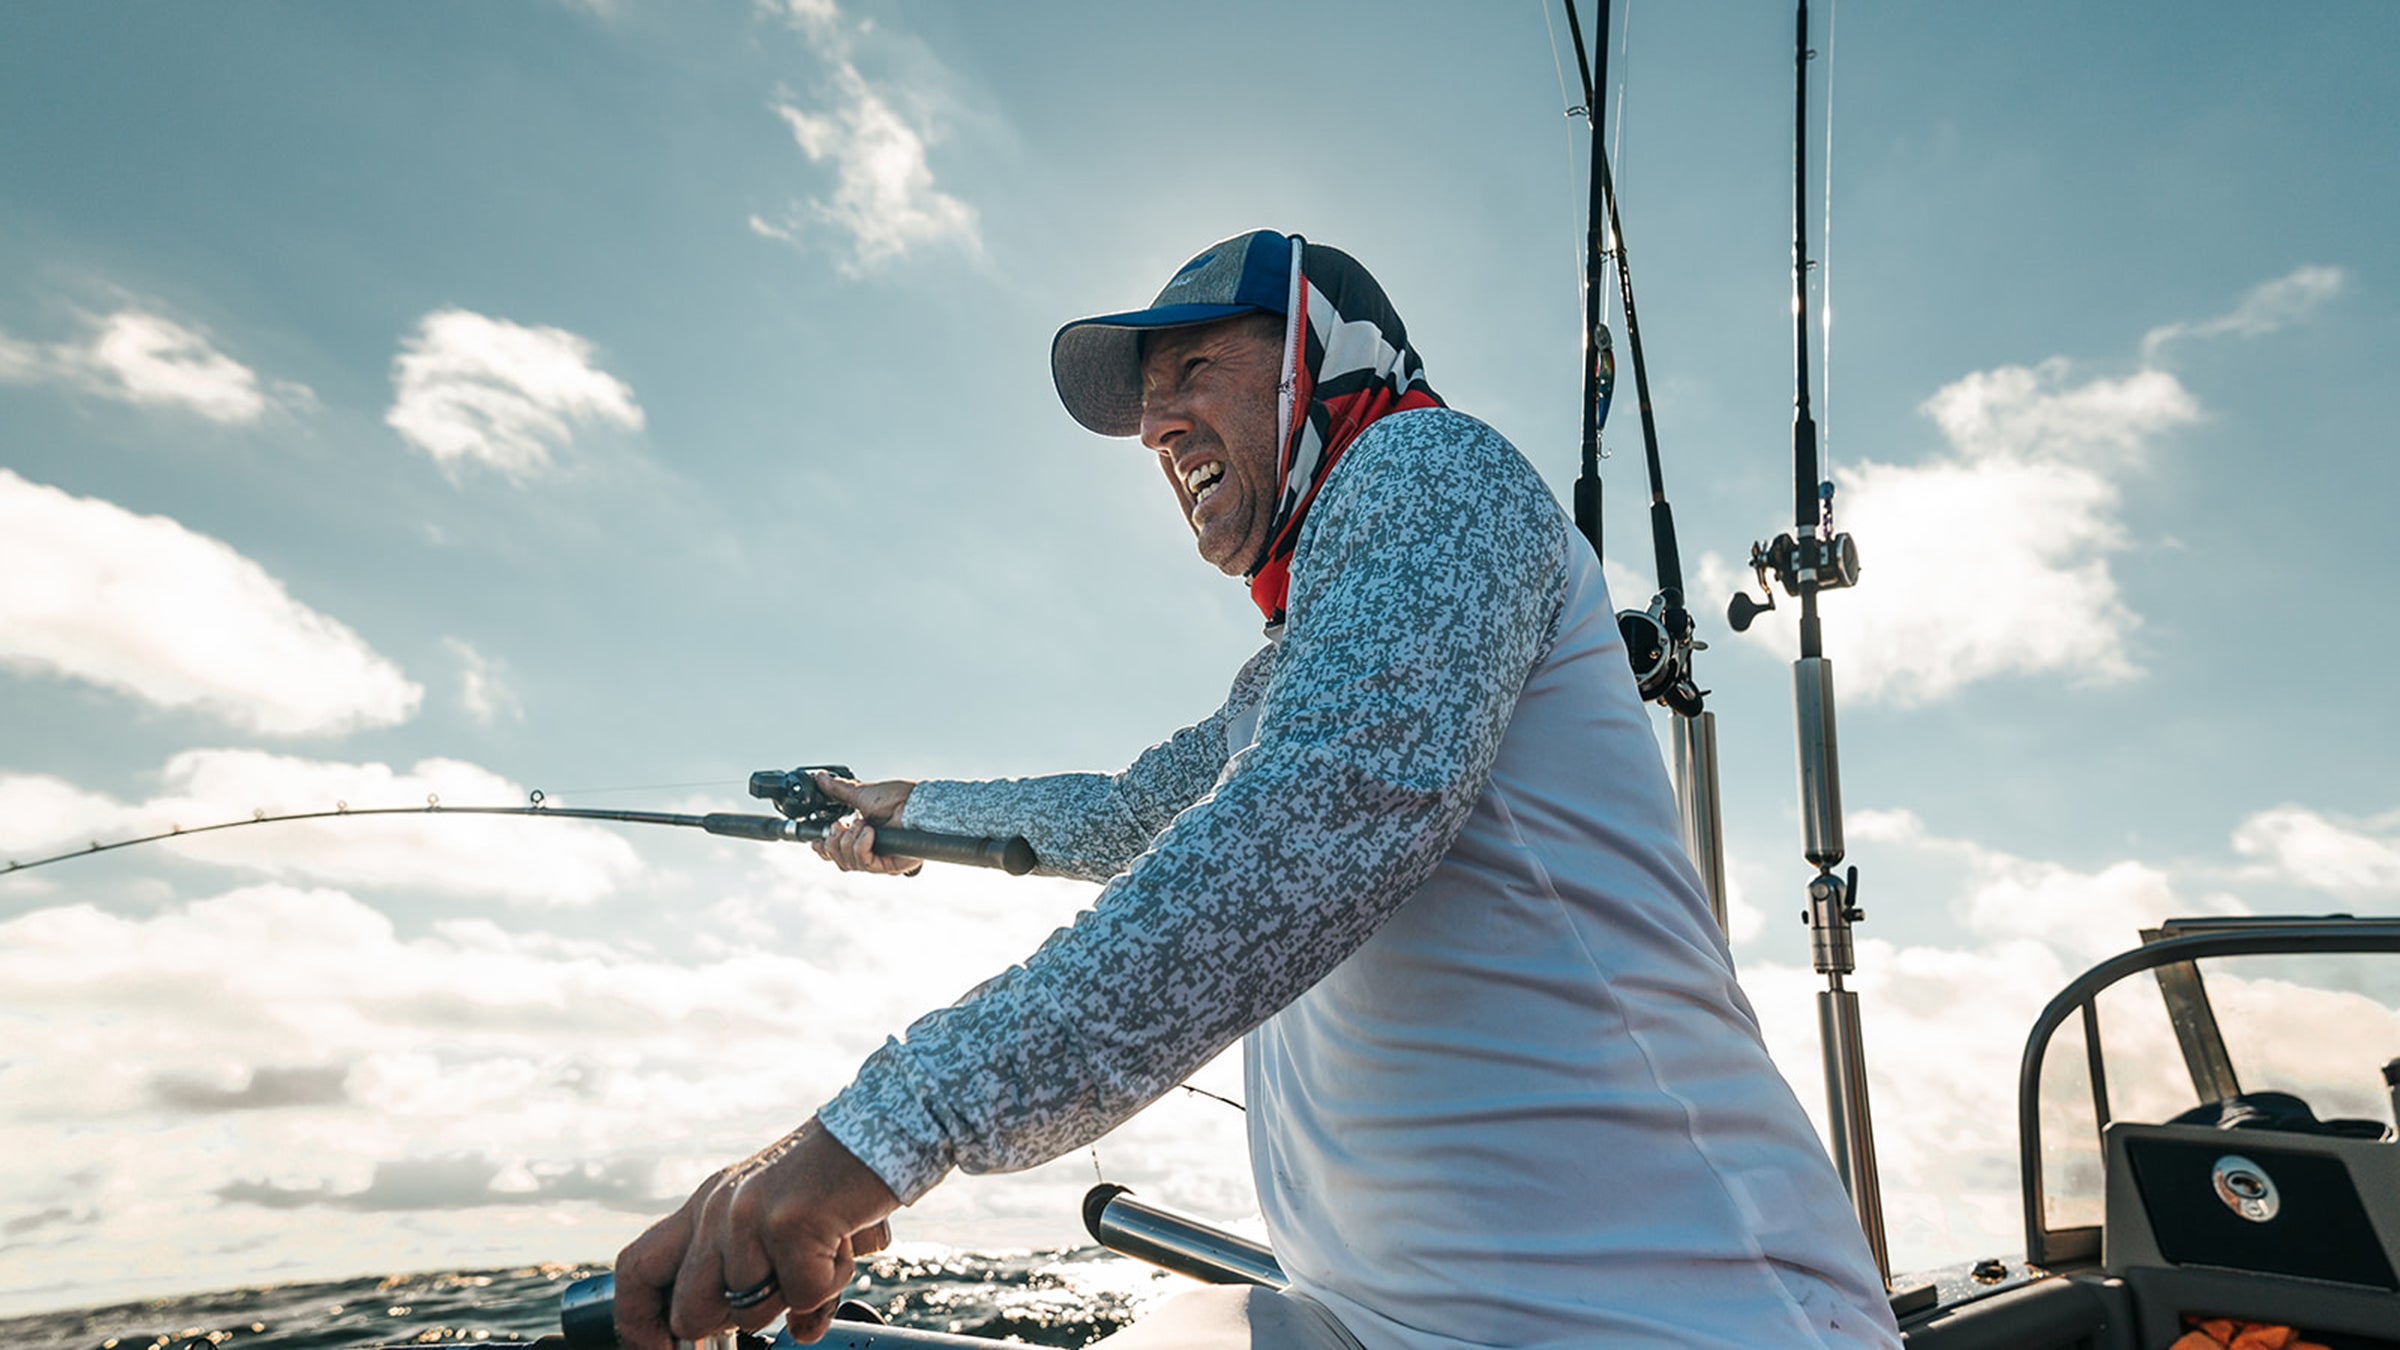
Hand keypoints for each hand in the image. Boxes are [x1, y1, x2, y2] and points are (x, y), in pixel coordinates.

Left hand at [613, 1119, 899, 1347]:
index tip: (665, 1349)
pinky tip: (844, 1240)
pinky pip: (803, 1298)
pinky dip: (832, 1282)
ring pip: (749, 1313)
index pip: (636, 1269)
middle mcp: (717, 1208)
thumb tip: (797, 1333)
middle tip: (781, 1292)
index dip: (638, 1322)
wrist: (889, 1126)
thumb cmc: (841, 1178)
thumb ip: (775, 1277)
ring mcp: (748, 1215)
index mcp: (707, 1204)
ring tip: (825, 1247)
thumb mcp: (787, 1223)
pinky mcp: (788, 1224)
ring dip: (798, 1296)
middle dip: (734, 1322)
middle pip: (688, 1312)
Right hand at [810, 771, 921, 875]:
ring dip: (850, 841)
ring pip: (850, 864)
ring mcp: (879, 860)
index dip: (823, 850)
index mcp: (861, 838)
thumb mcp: (861, 795)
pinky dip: (862, 846)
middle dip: (833, 843)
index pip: (836, 854)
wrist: (915, 803)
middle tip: (840, 825)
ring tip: (862, 824)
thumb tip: (822, 779)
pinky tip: (869, 832)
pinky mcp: (889, 866)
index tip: (817, 841)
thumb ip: (839, 791)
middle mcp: (869, 852)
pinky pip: (866, 864)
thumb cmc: (898, 799)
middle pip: (840, 862)